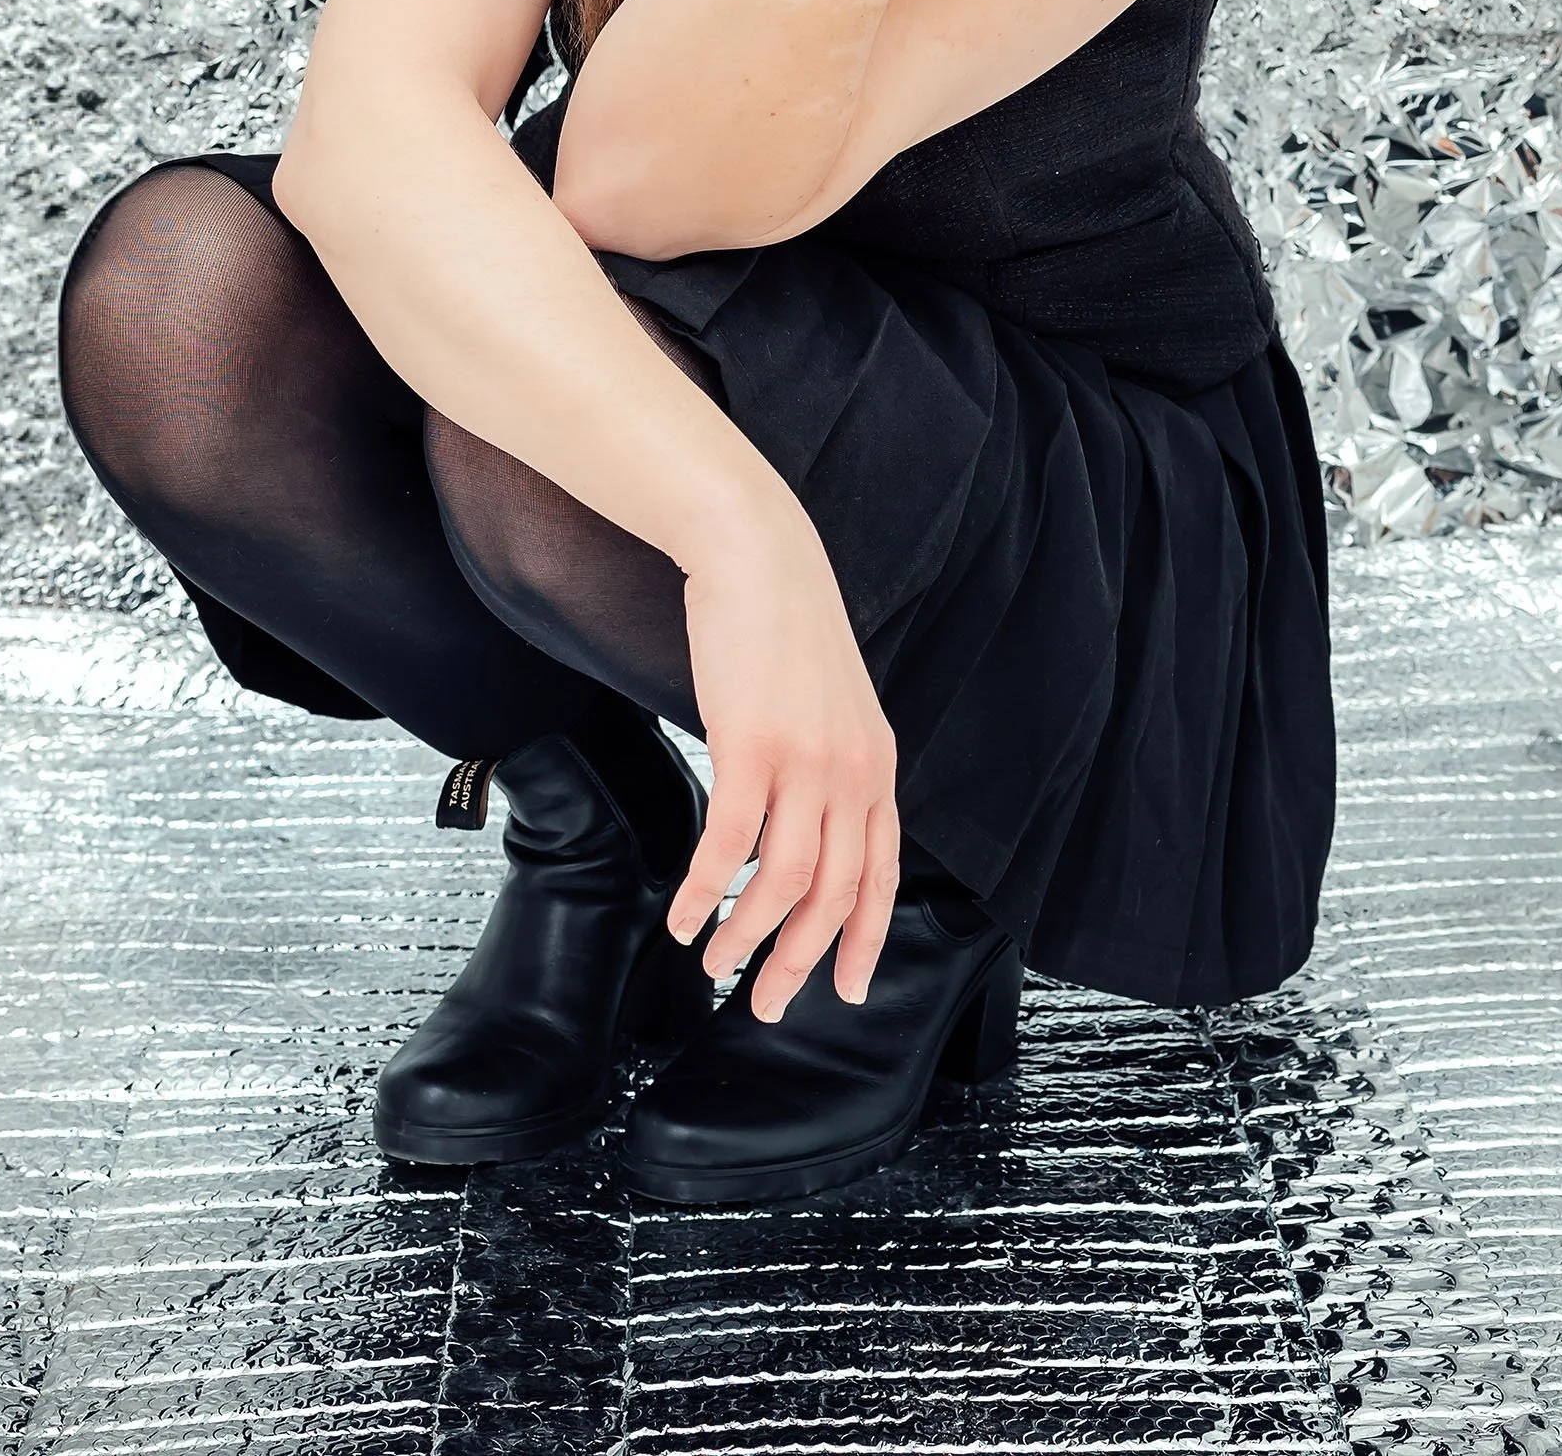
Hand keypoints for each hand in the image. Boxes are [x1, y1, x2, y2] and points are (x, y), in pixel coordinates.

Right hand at [667, 495, 900, 1019]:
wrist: (758, 555)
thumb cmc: (783, 625)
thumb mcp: (833, 702)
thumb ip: (833, 763)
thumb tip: (810, 821)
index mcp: (876, 764)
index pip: (880, 874)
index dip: (863, 940)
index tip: (845, 990)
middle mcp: (852, 771)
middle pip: (834, 894)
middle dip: (799, 961)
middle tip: (765, 1006)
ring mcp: (805, 761)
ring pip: (784, 882)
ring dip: (747, 937)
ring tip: (713, 964)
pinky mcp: (751, 746)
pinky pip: (729, 845)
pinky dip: (705, 892)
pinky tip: (681, 915)